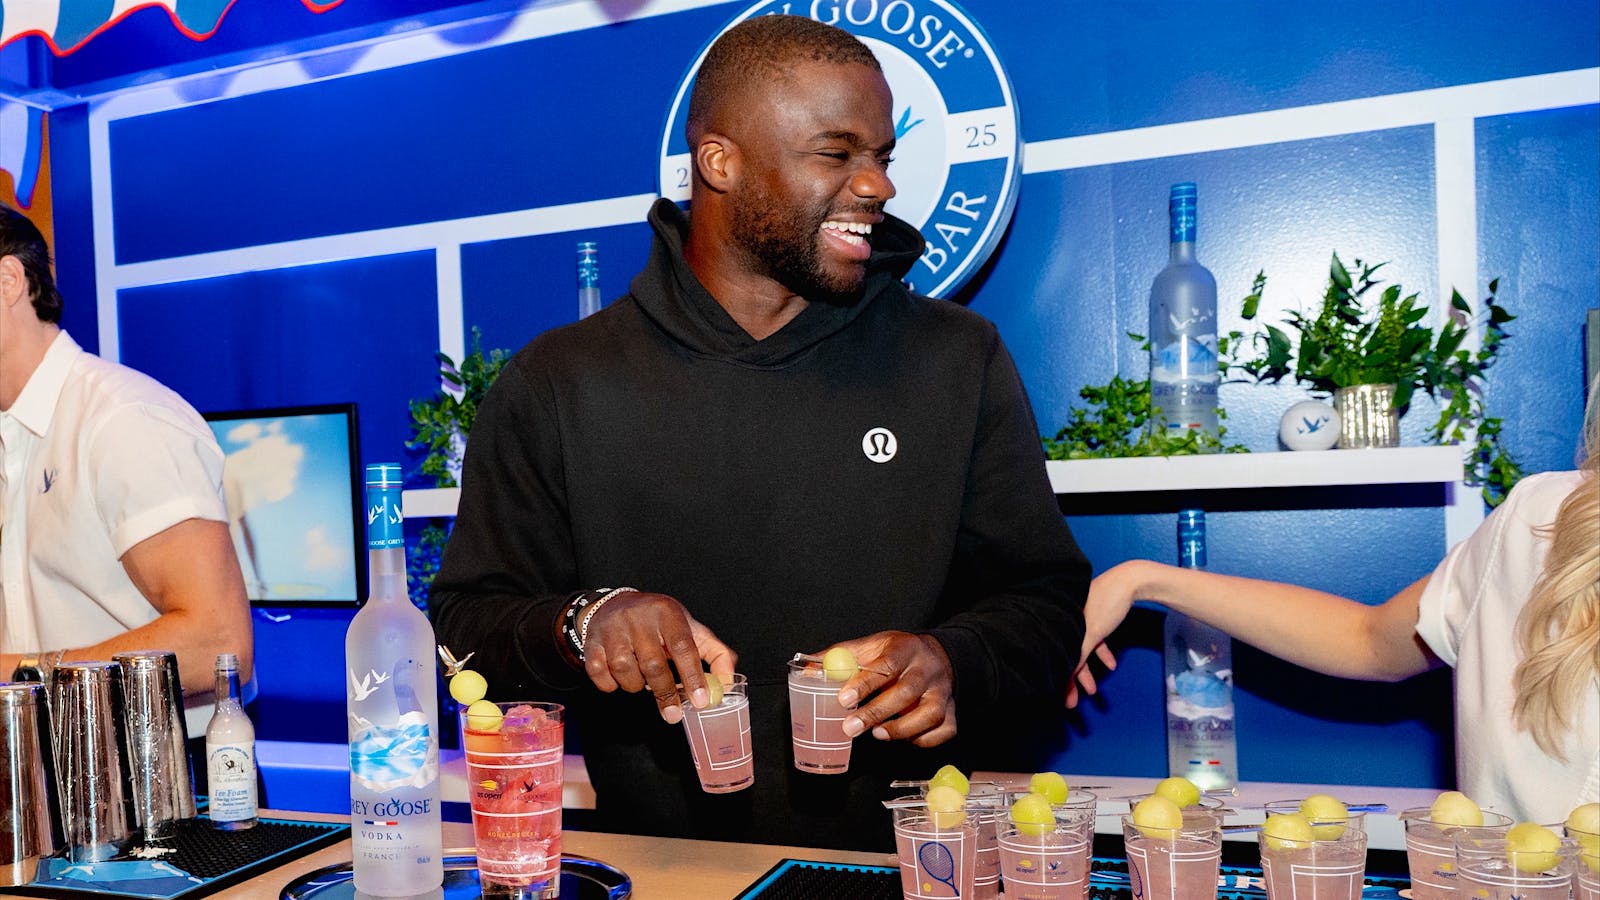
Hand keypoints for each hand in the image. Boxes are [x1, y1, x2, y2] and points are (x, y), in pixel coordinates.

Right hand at [582, 591, 735, 723]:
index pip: (684, 646)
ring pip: (625, 671)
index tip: (701, 701)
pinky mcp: (591, 644)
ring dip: (636, 686)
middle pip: (653, 664)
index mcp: (667, 612)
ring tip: (643, 681)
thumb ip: (714, 653)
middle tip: (673, 714)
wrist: (614, 606)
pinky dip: (611, 684)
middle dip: (665, 694)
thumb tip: (727, 682)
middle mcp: (638, 618)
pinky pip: (599, 674)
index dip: (693, 676)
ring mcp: (612, 630)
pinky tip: (621, 678)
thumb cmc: (658, 622)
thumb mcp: (690, 628)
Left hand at [826, 632, 954, 747]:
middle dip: (877, 712)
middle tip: (851, 727)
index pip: (886, 664)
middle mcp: (928, 669)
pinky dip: (924, 739)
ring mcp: (943, 691)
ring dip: (902, 729)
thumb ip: (839, 658)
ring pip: (930, 714)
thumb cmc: (895, 655)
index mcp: (906, 648)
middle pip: (907, 691)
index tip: (844, 699)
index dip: (865, 683)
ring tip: (877, 734)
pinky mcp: (951, 711)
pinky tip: (905, 737)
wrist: (935, 656)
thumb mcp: (869, 647)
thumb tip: (806, 670)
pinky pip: (943, 730)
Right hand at [1064, 560, 1144, 707]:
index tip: (1067, 699)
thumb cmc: (1106, 603)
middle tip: (1076, 701)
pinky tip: (1111, 664)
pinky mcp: (1096, 616)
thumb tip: (1068, 677)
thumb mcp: (1090, 634)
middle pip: (1069, 654)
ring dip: (1088, 670)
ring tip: (1094, 690)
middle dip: (1075, 680)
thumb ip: (1077, 657)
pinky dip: (1102, 652)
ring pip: (1082, 649)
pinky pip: (1094, 640)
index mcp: (1061, 618)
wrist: (1130, 581)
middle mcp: (1068, 618)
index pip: (1058, 654)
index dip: (1062, 679)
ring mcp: (1081, 617)